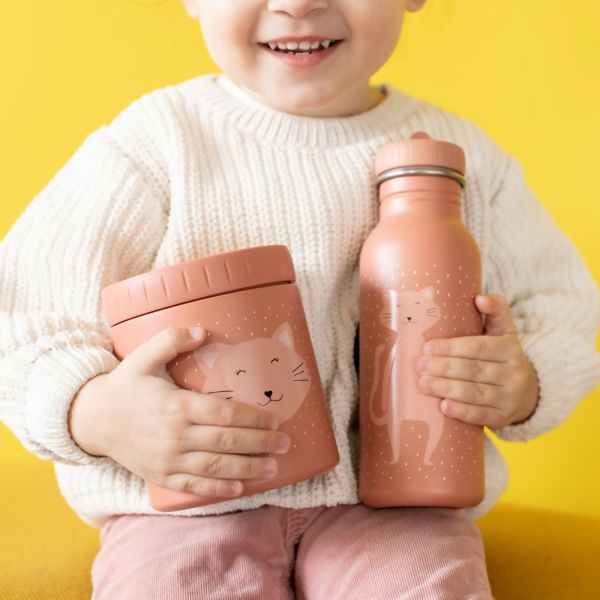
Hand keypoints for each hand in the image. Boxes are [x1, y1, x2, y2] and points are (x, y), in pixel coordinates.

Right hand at [68, 326, 290, 497]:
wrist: (92, 419)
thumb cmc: (124, 385)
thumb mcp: (144, 356)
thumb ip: (172, 340)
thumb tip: (202, 330)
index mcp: (176, 405)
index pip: (224, 414)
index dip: (253, 418)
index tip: (275, 419)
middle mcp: (175, 435)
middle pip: (226, 441)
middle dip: (261, 443)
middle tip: (285, 444)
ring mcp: (168, 459)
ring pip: (216, 467)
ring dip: (248, 467)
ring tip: (274, 467)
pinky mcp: (160, 475)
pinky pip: (193, 486)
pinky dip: (218, 490)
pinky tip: (240, 488)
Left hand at [415, 294, 539, 428]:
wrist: (527, 391)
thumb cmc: (503, 355)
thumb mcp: (504, 331)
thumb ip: (495, 310)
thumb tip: (479, 297)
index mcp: (510, 348)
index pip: (478, 347)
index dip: (452, 348)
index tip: (428, 347)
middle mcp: (514, 374)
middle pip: (474, 371)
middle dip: (444, 368)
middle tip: (420, 365)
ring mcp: (510, 398)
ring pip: (475, 393)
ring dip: (447, 388)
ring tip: (424, 383)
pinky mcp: (503, 418)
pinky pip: (481, 416)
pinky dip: (461, 411)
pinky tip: (443, 407)